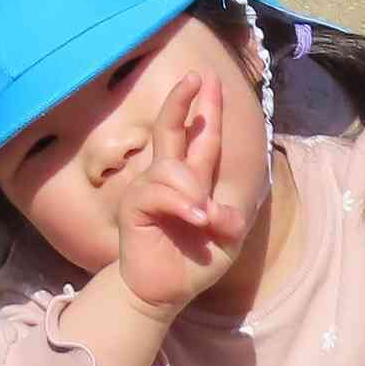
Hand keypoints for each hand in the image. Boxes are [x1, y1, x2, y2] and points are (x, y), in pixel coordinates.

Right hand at [108, 71, 249, 317]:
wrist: (164, 290)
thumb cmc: (194, 260)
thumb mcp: (226, 239)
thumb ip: (229, 218)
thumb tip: (211, 207)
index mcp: (192, 179)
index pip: (199, 137)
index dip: (206, 109)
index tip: (209, 81)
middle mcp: (168, 177)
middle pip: (171, 128)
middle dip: (184, 101)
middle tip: (196, 76)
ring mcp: (149, 188)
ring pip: (173, 167)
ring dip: (195, 191)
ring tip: (204, 220)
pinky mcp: (134, 204)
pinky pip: (161, 191)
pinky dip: (183, 204)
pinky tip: (196, 220)